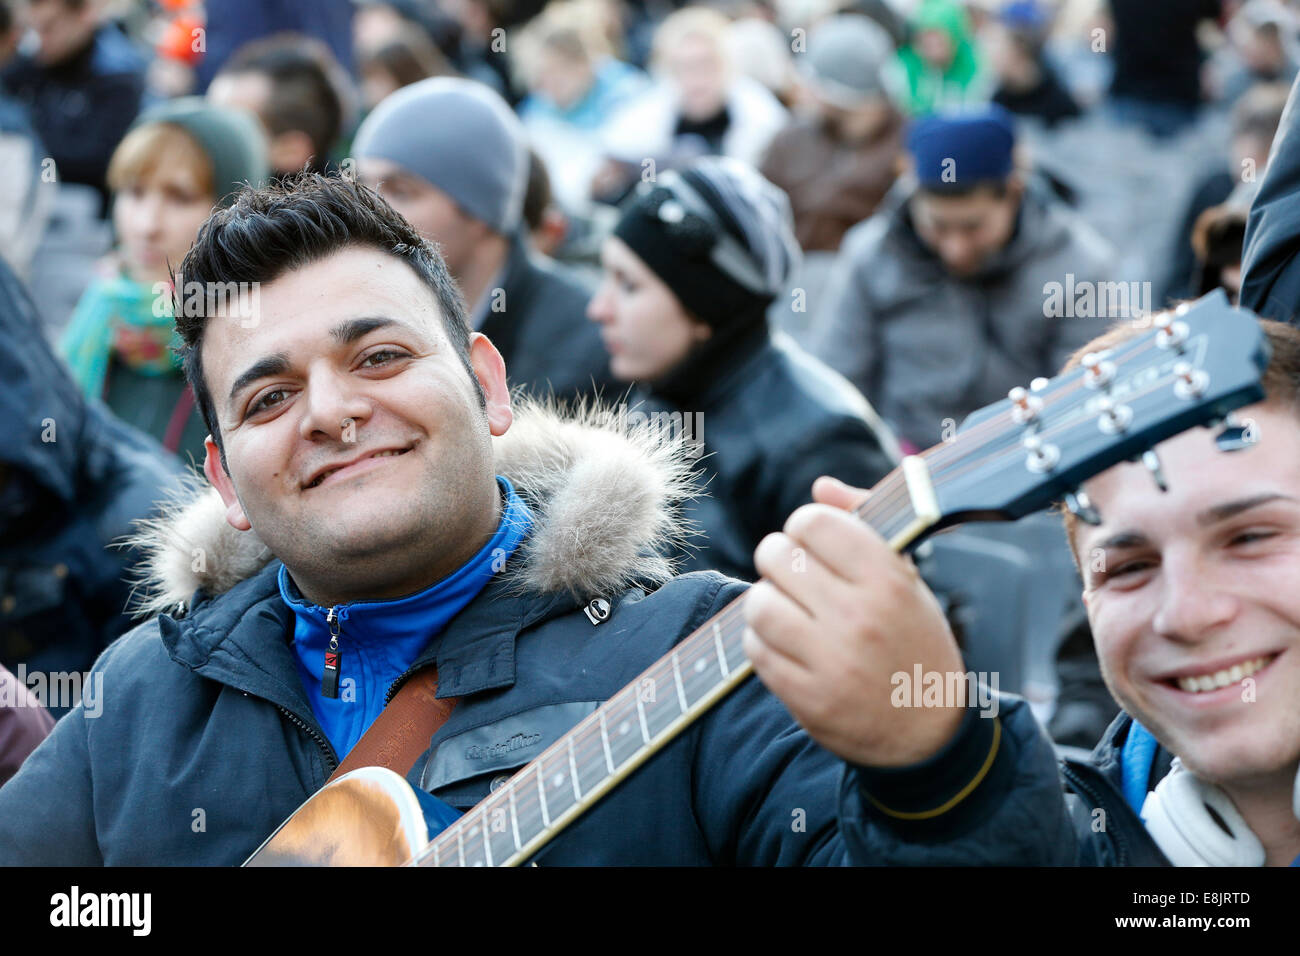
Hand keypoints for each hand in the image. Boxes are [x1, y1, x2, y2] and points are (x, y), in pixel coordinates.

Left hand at [743, 476, 966, 767]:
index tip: (812, 544)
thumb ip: (864, 525)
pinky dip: (762, 641)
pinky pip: (755, 649)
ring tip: (786, 609)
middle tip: (794, 575)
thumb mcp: (907, 580)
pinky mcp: (807, 699)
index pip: (812, 523)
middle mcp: (857, 618)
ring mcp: (830, 662)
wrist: (930, 733)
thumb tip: (820, 486)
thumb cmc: (915, 642)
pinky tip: (785, 643)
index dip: (804, 528)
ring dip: (766, 601)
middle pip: (776, 556)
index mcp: (888, 580)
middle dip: (779, 560)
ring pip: (757, 603)